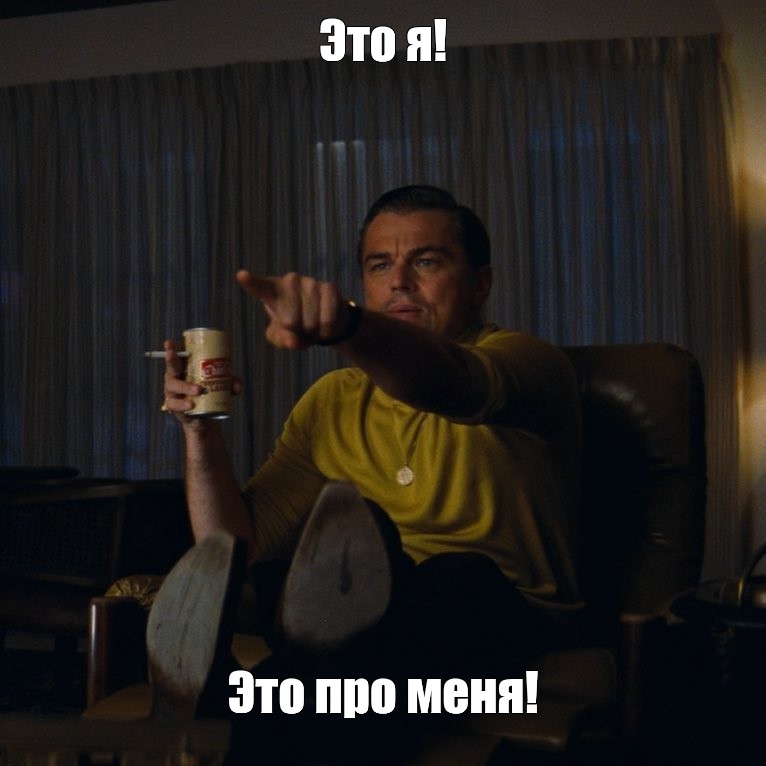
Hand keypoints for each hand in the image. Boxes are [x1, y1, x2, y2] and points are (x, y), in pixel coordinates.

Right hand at [161, 340, 241, 422]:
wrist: (204, 416)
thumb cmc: (210, 393)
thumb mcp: (222, 384)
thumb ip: (231, 382)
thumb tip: (237, 386)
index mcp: (185, 368)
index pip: (178, 356)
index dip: (172, 349)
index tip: (169, 342)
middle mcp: (175, 377)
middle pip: (171, 367)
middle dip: (171, 359)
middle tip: (173, 354)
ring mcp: (172, 392)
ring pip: (173, 385)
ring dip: (186, 386)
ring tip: (199, 390)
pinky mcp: (173, 406)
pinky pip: (174, 404)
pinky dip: (182, 404)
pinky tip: (190, 404)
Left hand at [236, 270, 351, 349]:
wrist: (323, 322)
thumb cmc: (295, 328)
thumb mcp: (282, 337)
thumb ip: (281, 340)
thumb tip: (292, 342)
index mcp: (271, 290)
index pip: (259, 287)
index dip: (250, 282)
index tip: (241, 276)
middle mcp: (290, 281)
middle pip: (289, 320)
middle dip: (296, 332)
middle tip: (299, 328)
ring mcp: (310, 282)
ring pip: (310, 322)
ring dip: (312, 332)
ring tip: (312, 326)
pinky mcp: (329, 287)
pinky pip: (327, 319)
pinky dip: (326, 331)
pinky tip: (325, 327)